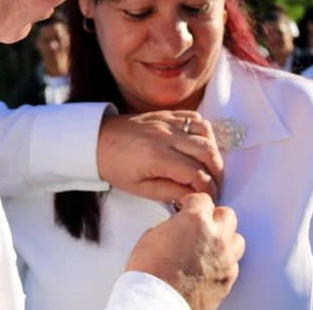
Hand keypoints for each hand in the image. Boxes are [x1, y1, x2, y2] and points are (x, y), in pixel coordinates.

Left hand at [97, 110, 222, 201]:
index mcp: (156, 157)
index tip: (211, 198)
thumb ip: (170, 192)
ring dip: (214, 151)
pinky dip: (204, 132)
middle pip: (207, 151)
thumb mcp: (140, 189)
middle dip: (217, 172)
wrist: (95, 141)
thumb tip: (195, 195)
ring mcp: (166, 121)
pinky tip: (200, 145)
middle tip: (216, 185)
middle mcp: (165, 136)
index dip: (209, 189)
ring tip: (210, 167)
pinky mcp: (165, 114)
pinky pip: (194, 117)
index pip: (196, 173)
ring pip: (206, 131)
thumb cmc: (115, 167)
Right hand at [125, 193, 243, 309]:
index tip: (188, 207)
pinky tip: (210, 263)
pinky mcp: (228, 278)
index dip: (193, 203)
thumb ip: (172, 226)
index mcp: (196, 220)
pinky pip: (234, 263)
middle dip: (213, 217)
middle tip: (201, 223)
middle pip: (227, 215)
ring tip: (209, 244)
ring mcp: (225, 258)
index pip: (203, 199)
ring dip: (224, 238)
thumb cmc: (150, 272)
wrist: (155, 300)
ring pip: (236, 239)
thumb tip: (175, 227)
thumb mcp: (152, 235)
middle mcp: (215, 236)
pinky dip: (224, 261)